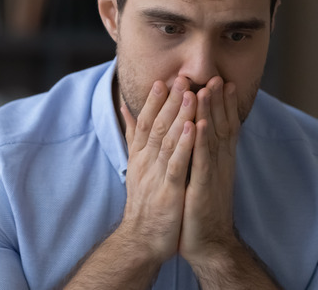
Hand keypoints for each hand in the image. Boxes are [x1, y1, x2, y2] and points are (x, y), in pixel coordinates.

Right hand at [117, 77, 197, 261]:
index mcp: (140, 156)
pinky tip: (193, 128)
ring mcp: (156, 176)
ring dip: (179, 116)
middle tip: (181, 77)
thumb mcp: (136, 166)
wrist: (141, 241)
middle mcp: (145, 162)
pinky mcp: (168, 191)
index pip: (145, 122)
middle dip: (170, 101)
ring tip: (191, 94)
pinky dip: (184, 145)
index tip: (163, 80)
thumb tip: (125, 110)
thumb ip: (132, 137)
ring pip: (167, 140)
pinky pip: (177, 164)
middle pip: (157, 125)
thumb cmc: (143, 203)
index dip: (154, 101)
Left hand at [179, 76, 240, 264]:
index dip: (221, 104)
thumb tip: (195, 135)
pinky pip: (202, 161)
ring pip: (212, 138)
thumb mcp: (198, 177)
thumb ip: (198, 154)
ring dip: (210, 113)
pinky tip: (197, 124)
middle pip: (220, 126)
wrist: (208, 244)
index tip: (219, 81)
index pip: (222, 126)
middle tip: (217, 77)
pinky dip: (200, 142)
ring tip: (207, 89)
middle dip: (218, 101)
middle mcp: (219, 164)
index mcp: (218, 161)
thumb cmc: (199, 209)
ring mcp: (212, 175)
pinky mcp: (202, 189)